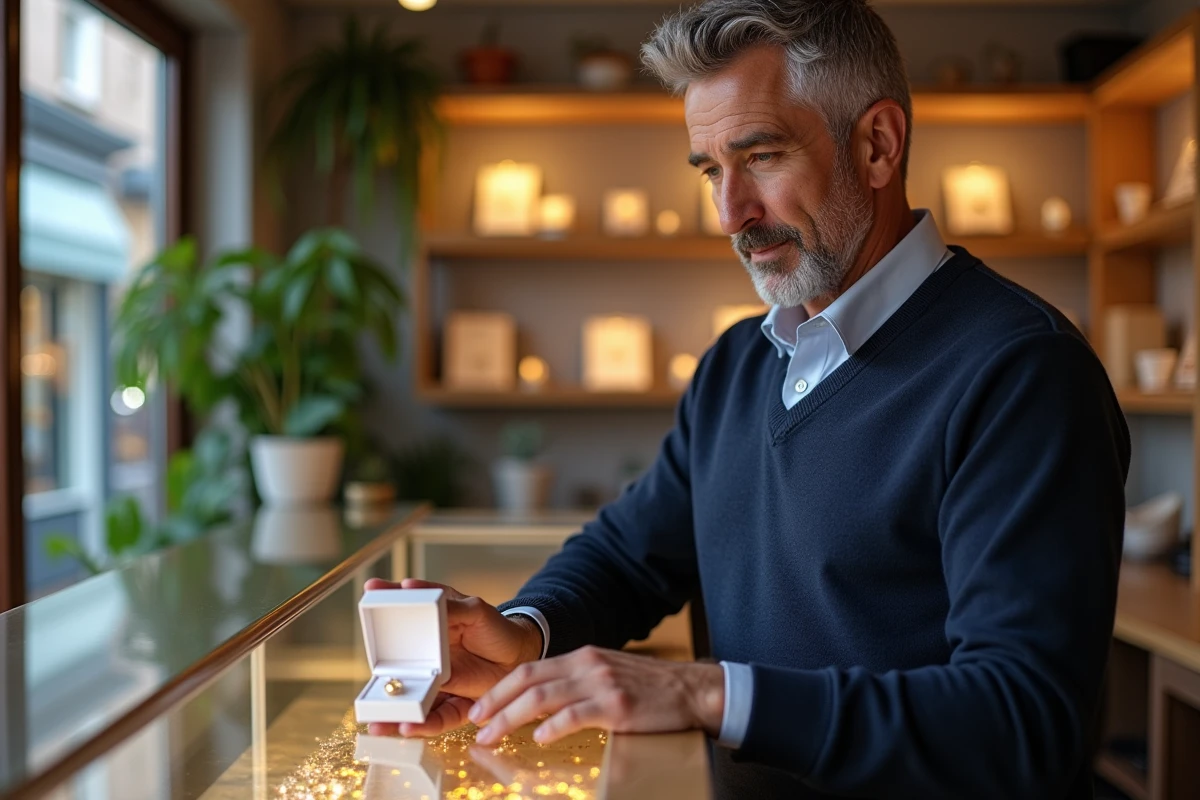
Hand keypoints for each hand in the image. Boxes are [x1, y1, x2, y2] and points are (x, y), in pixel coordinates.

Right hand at [362, 578, 542, 736]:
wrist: (521, 654)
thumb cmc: (494, 628)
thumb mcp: (473, 610)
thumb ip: (447, 606)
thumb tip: (413, 590)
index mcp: (427, 631)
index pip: (398, 626)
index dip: (380, 617)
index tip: (366, 604)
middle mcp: (425, 659)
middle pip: (396, 675)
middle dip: (378, 689)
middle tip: (365, 694)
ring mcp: (437, 683)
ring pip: (411, 701)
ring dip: (393, 714)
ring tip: (377, 722)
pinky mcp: (454, 704)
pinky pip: (437, 717)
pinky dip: (424, 724)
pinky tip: (410, 727)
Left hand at [467, 646, 724, 745]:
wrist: (693, 691)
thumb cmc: (650, 689)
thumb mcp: (608, 675)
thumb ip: (578, 683)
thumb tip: (541, 705)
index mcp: (583, 657)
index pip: (529, 668)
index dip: (499, 688)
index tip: (479, 706)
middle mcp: (588, 665)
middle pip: (528, 680)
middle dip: (495, 702)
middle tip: (474, 722)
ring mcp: (602, 684)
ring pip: (543, 698)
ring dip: (510, 717)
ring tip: (491, 736)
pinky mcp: (617, 706)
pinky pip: (575, 715)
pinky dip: (552, 727)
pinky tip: (539, 738)